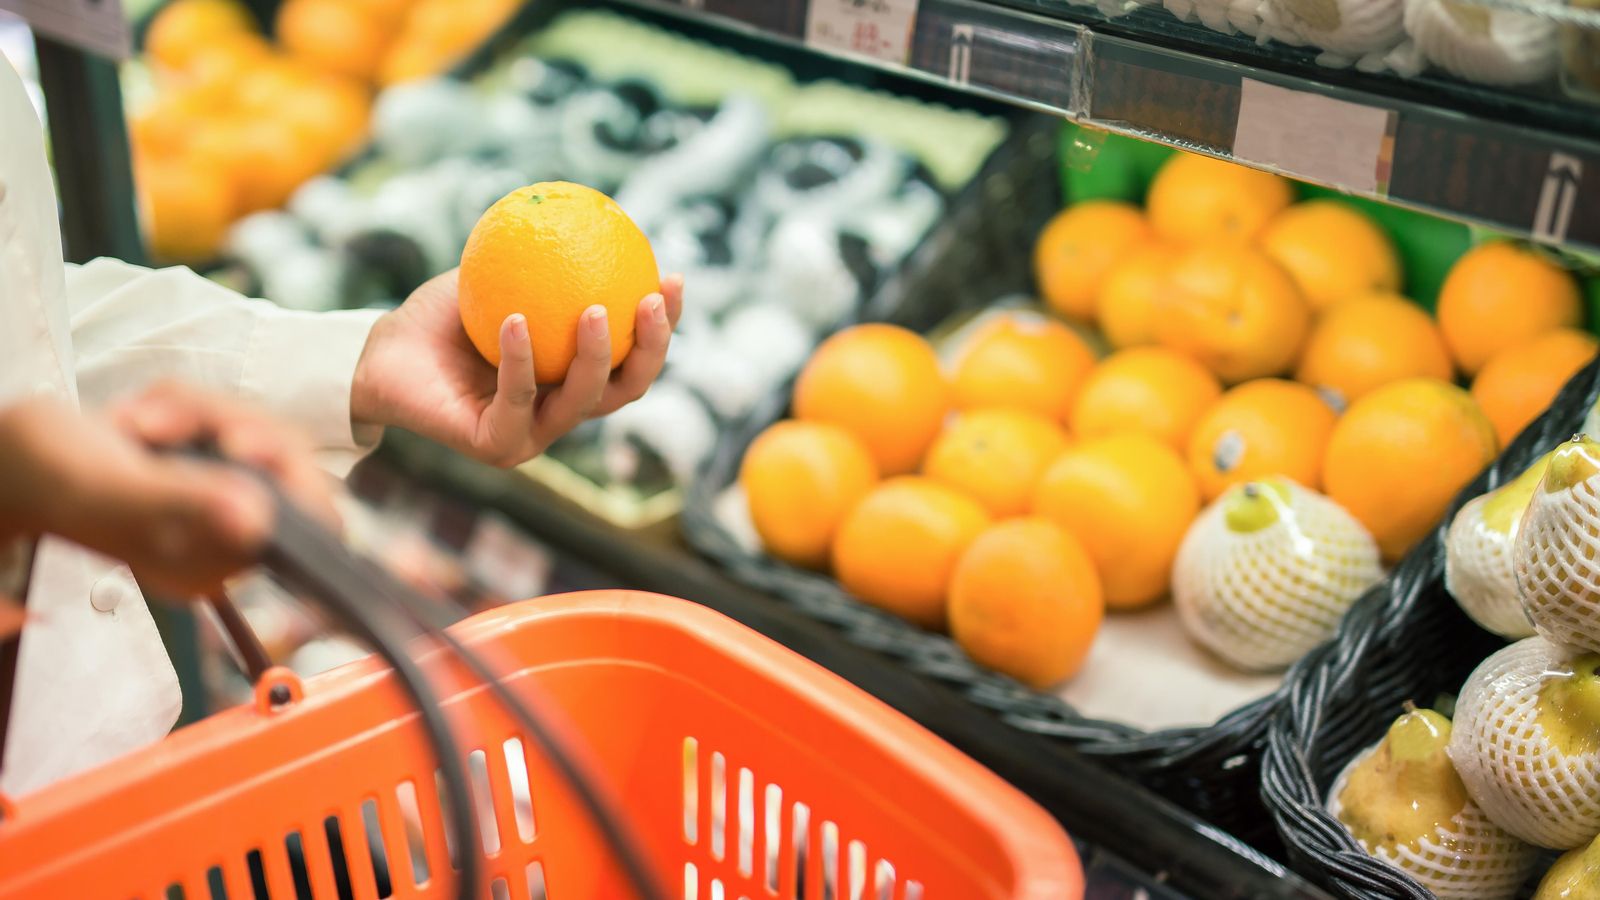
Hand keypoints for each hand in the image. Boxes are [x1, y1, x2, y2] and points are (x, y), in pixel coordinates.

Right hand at [0, 381, 334, 596]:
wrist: (13, 455)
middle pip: (286, 464)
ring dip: (195, 409)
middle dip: (226, 422)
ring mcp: (215, 502)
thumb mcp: (113, 487)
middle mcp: (223, 540)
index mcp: (210, 564)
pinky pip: (226, 417)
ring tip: (136, 419)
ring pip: (255, 430)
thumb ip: (185, 504)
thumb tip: (259, 521)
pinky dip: (184, 404)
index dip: (290, 470)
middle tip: (160, 421)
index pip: (309, 523)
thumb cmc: (47, 475)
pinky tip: (137, 418)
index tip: (239, 439)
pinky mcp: (203, 466)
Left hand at [350, 269, 682, 466]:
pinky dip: (518, 360)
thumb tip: (591, 209)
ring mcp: (533, 434)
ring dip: (597, 357)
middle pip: (627, 388)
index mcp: (572, 377)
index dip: (663, 325)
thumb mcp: (497, 274)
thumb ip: (542, 255)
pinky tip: (515, 320)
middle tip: (653, 300)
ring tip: (598, 311)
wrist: (379, 355)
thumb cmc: (440, 315)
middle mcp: (561, 410)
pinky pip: (518, 400)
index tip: (672, 278)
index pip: (632, 356)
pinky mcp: (497, 445)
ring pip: (584, 402)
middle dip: (653, 349)